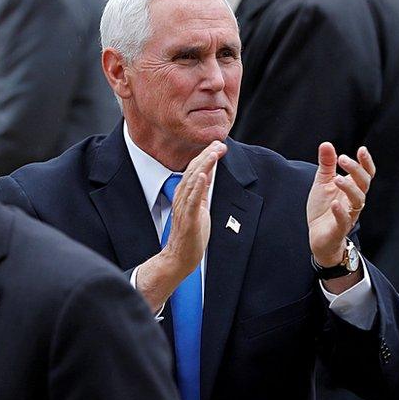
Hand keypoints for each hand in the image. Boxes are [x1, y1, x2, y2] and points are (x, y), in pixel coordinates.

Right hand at [136, 141, 226, 311]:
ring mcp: (184, 208)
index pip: (195, 170)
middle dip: (206, 156)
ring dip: (204, 165)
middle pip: (193, 171)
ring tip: (213, 152)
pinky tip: (204, 175)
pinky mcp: (188, 220)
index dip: (206, 156)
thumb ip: (202, 191)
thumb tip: (208, 173)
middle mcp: (182, 198)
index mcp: (185, 195)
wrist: (179, 257)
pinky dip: (198, 187)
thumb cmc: (190, 234)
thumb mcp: (199, 207)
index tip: (217, 143)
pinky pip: (192, 201)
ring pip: (193, 182)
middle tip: (218, 143)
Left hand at [307, 142, 374, 266]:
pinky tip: (334, 203)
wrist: (318, 236)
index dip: (366, 162)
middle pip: (363, 184)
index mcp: (352, 188)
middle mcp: (354, 200)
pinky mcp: (339, 228)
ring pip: (358, 201)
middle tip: (342, 158)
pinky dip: (340, 212)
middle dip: (356, 170)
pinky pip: (344, 220)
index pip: (366, 174)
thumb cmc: (323, 208)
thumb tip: (326, 144)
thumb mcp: (322, 182)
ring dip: (349, 188)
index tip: (362, 149)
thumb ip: (326, 164)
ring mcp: (349, 214)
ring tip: (337, 178)